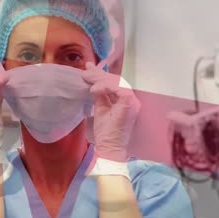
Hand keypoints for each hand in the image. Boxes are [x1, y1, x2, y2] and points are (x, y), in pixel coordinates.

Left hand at [82, 62, 140, 178]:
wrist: (109, 148)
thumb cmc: (105, 132)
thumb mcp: (100, 107)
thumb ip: (99, 94)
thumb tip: (92, 79)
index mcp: (125, 99)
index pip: (115, 82)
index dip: (101, 74)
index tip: (88, 69)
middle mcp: (132, 99)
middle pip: (116, 79)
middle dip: (99, 74)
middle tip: (85, 72)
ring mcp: (133, 101)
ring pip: (118, 81)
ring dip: (100, 79)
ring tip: (87, 79)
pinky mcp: (130, 104)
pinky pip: (120, 88)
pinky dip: (106, 86)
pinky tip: (94, 90)